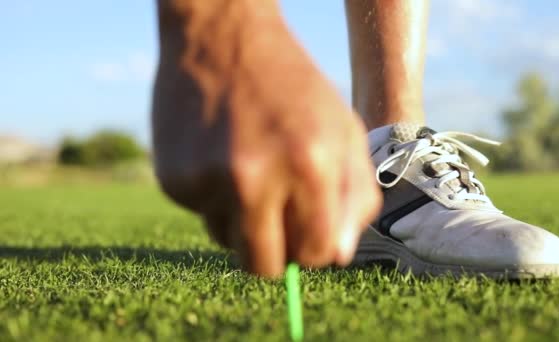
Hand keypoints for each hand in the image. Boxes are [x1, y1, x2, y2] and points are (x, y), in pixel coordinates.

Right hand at [152, 1, 380, 276]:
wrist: (222, 38)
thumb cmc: (293, 87)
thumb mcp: (344, 131)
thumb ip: (355, 197)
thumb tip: (338, 257)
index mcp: (309, 166)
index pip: (317, 253)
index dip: (316, 250)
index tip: (309, 233)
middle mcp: (254, 178)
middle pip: (264, 266)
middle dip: (277, 253)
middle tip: (278, 219)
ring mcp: (208, 180)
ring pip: (228, 243)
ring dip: (243, 221)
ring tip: (248, 169)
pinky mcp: (174, 180)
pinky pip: (202, 214)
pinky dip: (215, 196)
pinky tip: (220, 154)